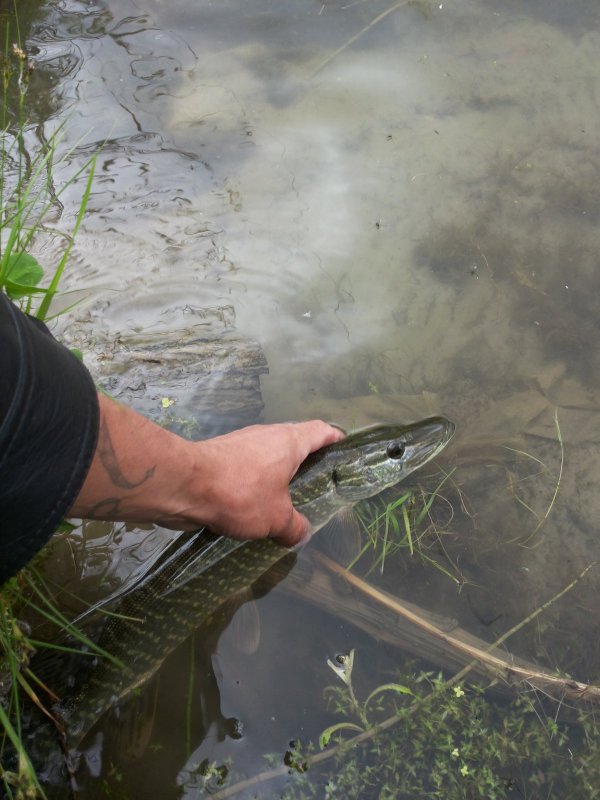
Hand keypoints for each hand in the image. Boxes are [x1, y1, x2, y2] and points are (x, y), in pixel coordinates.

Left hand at [70, 395, 343, 547]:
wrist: (184, 485)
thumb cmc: (241, 494)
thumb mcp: (276, 518)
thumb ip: (294, 527)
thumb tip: (300, 534)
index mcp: (288, 442)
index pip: (320, 431)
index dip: (334, 438)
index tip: (343, 447)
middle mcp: (267, 437)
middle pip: (295, 441)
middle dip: (307, 460)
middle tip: (318, 482)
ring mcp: (242, 445)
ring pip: (269, 456)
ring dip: (279, 473)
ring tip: (288, 498)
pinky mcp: (221, 457)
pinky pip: (248, 468)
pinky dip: (257, 482)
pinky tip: (255, 505)